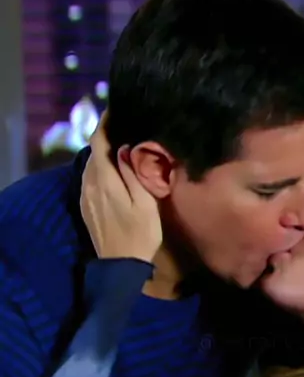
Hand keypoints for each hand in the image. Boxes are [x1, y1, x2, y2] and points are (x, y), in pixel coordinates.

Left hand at [80, 114, 162, 262]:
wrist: (120, 265)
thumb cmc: (140, 234)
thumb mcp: (145, 202)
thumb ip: (132, 173)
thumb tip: (124, 149)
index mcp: (104, 180)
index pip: (98, 142)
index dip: (104, 124)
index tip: (115, 110)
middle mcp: (89, 184)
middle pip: (93, 152)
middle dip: (106, 137)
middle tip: (125, 127)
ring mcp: (84, 196)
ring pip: (91, 165)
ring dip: (103, 154)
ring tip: (121, 146)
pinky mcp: (85, 205)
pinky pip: (90, 178)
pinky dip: (100, 168)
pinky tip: (114, 170)